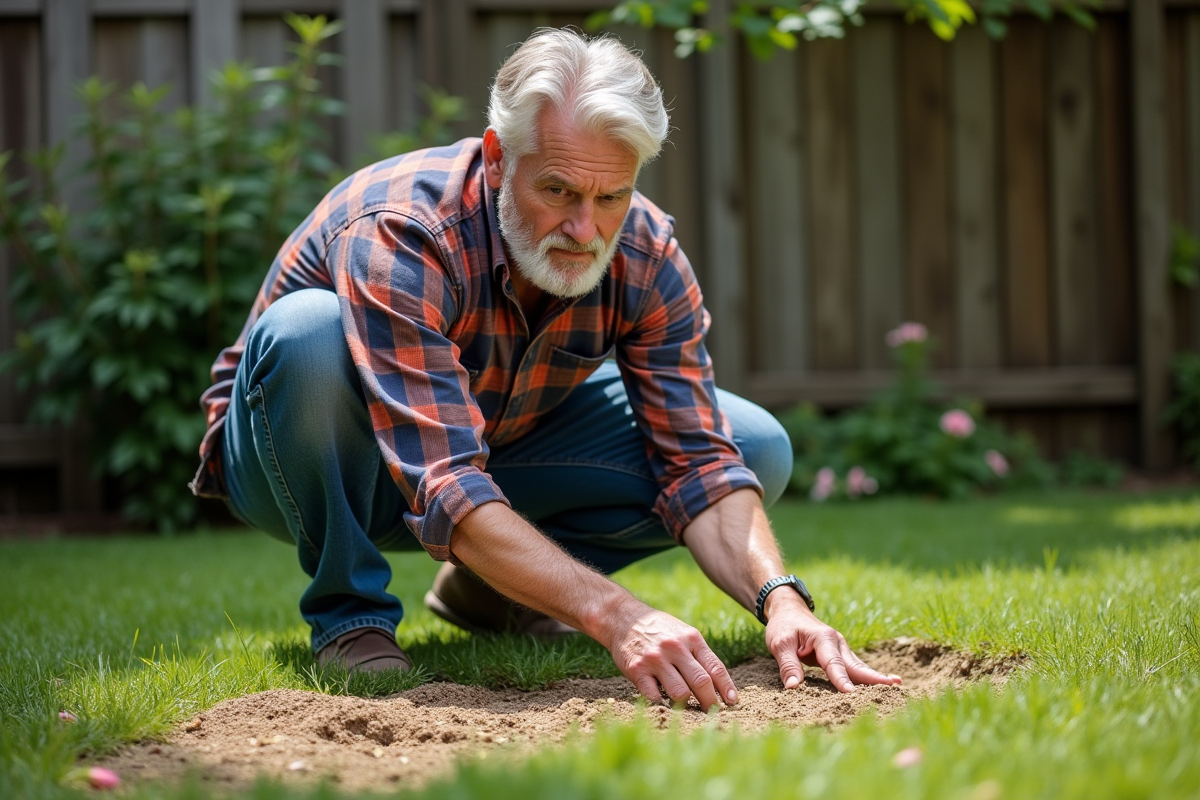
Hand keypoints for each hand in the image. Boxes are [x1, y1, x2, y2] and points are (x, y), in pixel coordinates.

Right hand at [609, 607, 739, 708]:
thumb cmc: (659, 630)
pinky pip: (654, 696)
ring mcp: (655, 659)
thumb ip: (699, 655)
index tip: (733, 702)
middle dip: (711, 702)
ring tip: (689, 710)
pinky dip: (662, 704)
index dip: (726, 687)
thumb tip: (720, 686)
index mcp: (691, 638)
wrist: (624, 619)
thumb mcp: (683, 633)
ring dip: (687, 706)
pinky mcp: (637, 670)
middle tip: (713, 713)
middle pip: (701, 682)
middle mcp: (675, 647)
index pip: (715, 667)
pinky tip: (665, 705)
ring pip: (680, 693)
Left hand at [765, 601, 901, 692]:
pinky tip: (879, 685)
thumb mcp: (779, 644)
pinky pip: (853, 668)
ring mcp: (841, 648)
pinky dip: (865, 677)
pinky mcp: (840, 655)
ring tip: (895, 685)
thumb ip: (788, 665)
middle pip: (855, 664)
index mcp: (823, 638)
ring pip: (858, 666)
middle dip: (873, 676)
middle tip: (894, 685)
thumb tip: (793, 687)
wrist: (788, 611)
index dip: (841, 679)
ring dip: (874, 677)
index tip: (850, 693)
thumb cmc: (783, 626)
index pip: (833, 663)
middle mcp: (837, 643)